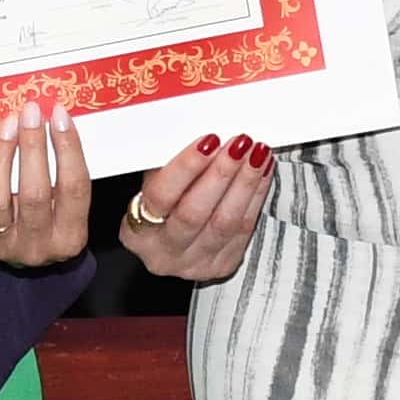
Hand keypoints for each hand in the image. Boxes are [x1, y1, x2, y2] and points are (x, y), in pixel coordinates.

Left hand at [0, 97, 89, 267]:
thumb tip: (55, 121)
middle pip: (35, 193)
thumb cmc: (51, 222)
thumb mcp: (70, 209)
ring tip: (8, 125)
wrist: (27, 263)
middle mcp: (37, 246)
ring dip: (2, 156)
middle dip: (33, 146)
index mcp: (70, 238)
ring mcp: (4, 246)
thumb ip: (66, 174)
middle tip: (31, 112)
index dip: (68, 148)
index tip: (59, 115)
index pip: (74, 188)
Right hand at [122, 132, 272, 281]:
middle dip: (220, 174)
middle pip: (194, 213)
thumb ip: (171, 163)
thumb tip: (203, 133)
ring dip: (244, 183)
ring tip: (256, 152)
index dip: (186, 167)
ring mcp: (194, 264)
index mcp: (137, 232)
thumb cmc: (164, 204)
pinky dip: (256, 196)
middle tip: (238, 143)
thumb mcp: (156, 183)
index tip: (208, 140)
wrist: (175, 239)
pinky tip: (262, 171)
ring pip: (225, 223)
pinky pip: (243, 229)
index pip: (161, 197)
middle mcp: (163, 254)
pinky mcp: (222, 266)